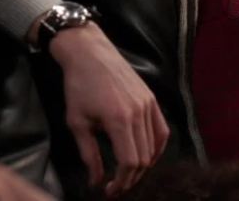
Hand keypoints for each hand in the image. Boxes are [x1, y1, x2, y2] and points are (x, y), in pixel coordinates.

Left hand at [49, 22, 169, 196]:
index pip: (130, 162)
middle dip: (131, 177)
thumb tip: (96, 181)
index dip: (121, 182)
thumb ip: (89, 154)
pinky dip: (156, 147)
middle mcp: (139, 112)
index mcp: (119, 120)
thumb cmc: (78, 85)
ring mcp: (148, 104)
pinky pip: (162, 130)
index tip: (109, 189)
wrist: (89, 52)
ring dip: (143, 165)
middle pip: (144, 158)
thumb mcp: (77, 122)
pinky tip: (146, 155)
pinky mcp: (151, 98)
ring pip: (155, 147)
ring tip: (128, 173)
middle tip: (117, 185)